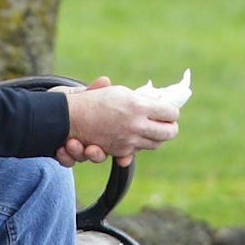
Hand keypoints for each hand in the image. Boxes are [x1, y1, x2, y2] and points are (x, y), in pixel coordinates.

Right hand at [59, 77, 178, 160]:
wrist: (72, 117)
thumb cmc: (96, 99)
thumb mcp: (121, 92)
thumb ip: (142, 98)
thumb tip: (160, 100)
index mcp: (139, 106)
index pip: (170, 113)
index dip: (172, 112)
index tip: (170, 111)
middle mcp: (137, 125)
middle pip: (169, 133)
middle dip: (171, 128)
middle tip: (170, 124)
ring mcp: (130, 141)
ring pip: (156, 143)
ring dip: (157, 137)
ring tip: (153, 129)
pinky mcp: (121, 151)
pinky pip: (139, 150)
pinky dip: (140, 144)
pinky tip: (138, 137)